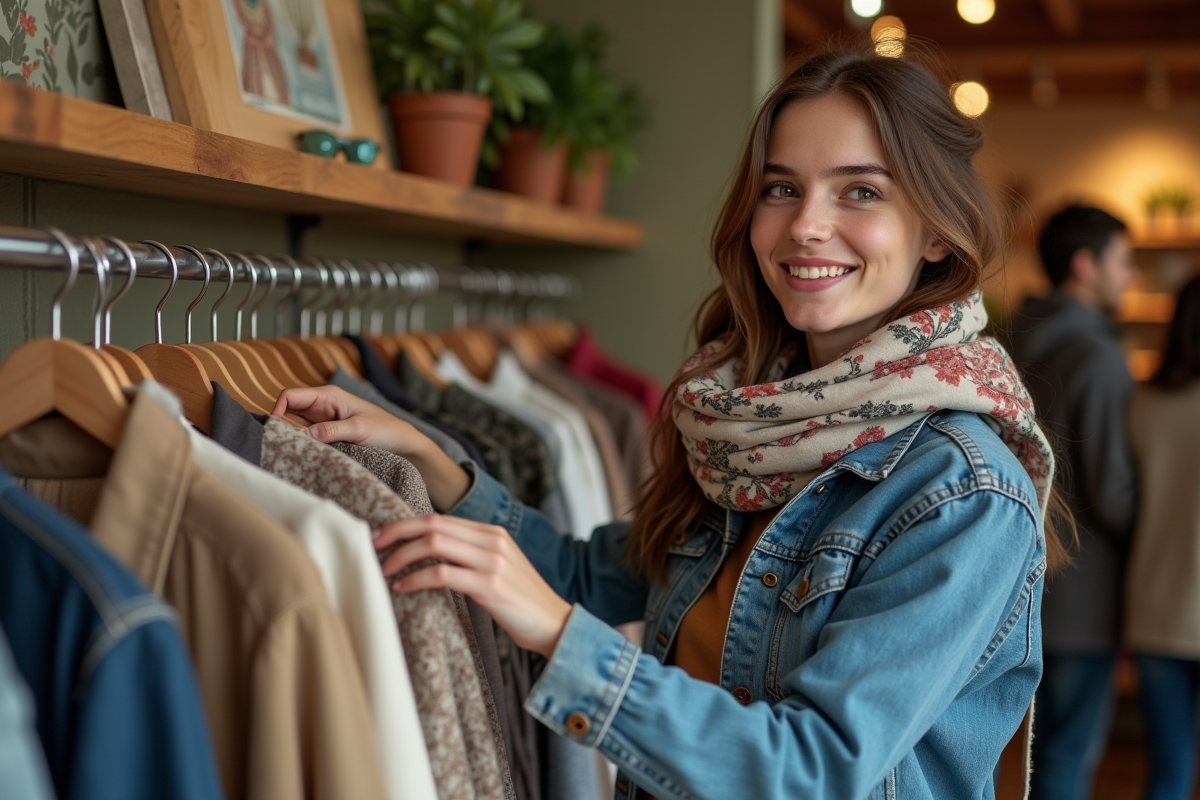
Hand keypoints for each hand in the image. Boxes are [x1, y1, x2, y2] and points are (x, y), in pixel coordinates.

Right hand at [272, 385, 426, 456]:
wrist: (402, 443)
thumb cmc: (385, 430)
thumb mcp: (359, 429)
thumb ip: (332, 430)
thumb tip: (306, 434)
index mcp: (329, 395)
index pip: (291, 396)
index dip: (277, 409)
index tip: (275, 430)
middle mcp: (322, 405)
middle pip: (288, 411)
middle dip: (281, 425)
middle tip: (279, 445)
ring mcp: (323, 420)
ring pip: (295, 425)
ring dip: (291, 436)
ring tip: (289, 452)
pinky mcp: (327, 434)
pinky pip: (306, 436)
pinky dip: (301, 444)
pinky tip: (301, 455)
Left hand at [373, 514, 571, 657]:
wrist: (555, 625)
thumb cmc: (521, 603)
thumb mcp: (496, 569)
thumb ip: (470, 557)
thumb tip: (428, 557)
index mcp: (492, 533)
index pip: (439, 518)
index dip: (405, 525)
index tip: (381, 537)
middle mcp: (492, 540)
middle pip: (432, 524)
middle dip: (396, 533)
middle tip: (372, 546)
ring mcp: (493, 560)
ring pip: (434, 544)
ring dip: (402, 555)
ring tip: (384, 570)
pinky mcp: (490, 584)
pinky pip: (443, 574)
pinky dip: (416, 579)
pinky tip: (403, 588)